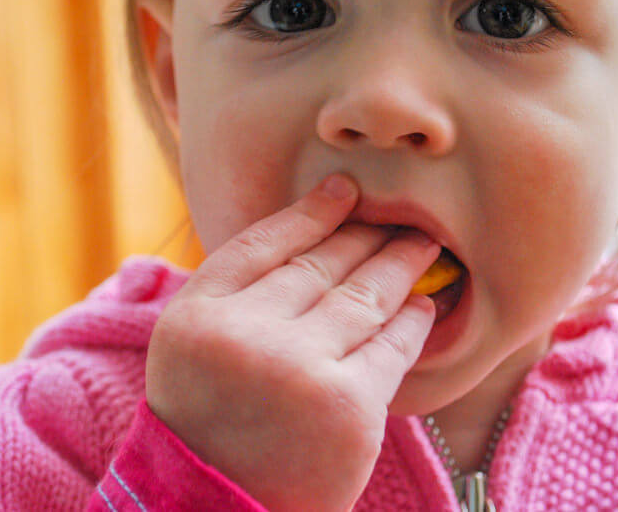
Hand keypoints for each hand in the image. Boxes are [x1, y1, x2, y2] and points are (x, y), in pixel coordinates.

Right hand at [145, 174, 438, 511]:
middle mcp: (244, 336)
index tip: (346, 189)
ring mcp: (300, 371)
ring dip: (400, 264)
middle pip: (321, 265)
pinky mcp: (350, 407)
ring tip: (422, 245)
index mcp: (196, 316)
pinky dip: (413, 319)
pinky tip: (423, 303)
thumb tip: (311, 225)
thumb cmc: (211, 427)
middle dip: (366, 234)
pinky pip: (393, 344)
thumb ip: (237, 291)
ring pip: (364, 295)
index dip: (311, 212)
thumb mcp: (195, 349)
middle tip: (401, 216)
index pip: (263, 244)